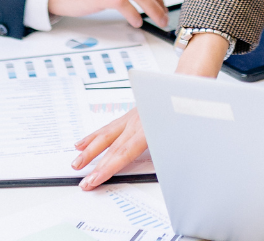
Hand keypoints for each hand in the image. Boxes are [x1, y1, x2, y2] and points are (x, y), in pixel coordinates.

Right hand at [72, 30, 224, 189]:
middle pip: (112, 147)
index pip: (123, 153)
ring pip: (106, 135)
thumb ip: (168, 149)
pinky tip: (83, 143)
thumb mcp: (183, 132)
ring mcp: (131, 116)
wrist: (187, 82)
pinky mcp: (130, 115)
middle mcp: (136, 121)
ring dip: (89, 150)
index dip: (107, 168)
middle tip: (82, 180)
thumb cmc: (186, 106)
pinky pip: (109, 127)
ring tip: (76, 162)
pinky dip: (94, 136)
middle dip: (95, 165)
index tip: (93, 180)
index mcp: (148, 127)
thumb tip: (166, 168)